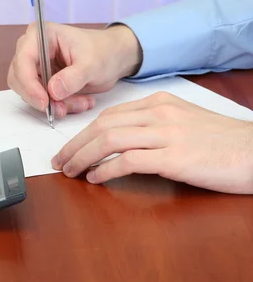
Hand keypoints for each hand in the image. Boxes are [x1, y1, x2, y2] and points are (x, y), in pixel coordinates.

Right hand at [7, 22, 142, 117]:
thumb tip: (53, 91)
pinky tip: (78, 101)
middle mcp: (32, 49)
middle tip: (62, 108)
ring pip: (29, 93)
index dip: (29, 83)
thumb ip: (73, 77)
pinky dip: (59, 105)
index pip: (23, 59)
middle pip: (19, 78)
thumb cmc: (103, 51)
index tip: (44, 101)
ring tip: (80, 102)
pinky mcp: (41, 81)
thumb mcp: (92, 63)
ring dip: (54, 104)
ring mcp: (35, 66)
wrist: (113, 57)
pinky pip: (40, 99)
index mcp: (41, 35)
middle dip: (41, 97)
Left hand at [52, 92, 252, 193]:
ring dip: (82, 157)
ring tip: (70, 171)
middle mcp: (159, 113)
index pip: (109, 115)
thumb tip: (120, 141)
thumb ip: (153, 125)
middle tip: (59, 161)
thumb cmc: (222, 142)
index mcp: (160, 103)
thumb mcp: (184, 122)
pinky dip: (105, 169)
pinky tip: (95, 178)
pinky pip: (127, 160)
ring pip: (109, 139)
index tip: (69, 147)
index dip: (84, 132)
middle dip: (74, 144)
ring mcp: (167, 134)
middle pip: (102, 125)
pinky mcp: (174, 157)